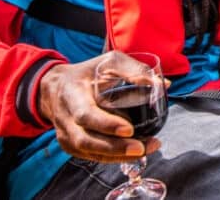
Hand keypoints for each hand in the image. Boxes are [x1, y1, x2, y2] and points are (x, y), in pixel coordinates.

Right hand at [37, 53, 162, 163]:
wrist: (56, 87)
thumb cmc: (87, 72)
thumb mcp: (108, 61)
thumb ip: (134, 70)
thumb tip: (163, 85)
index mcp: (72, 94)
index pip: (85, 114)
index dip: (106, 124)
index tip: (129, 129)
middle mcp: (65, 118)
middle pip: (86, 140)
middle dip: (115, 147)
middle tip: (142, 147)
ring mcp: (66, 135)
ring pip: (89, 151)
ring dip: (118, 155)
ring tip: (145, 150)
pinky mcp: (71, 145)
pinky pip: (91, 156)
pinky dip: (112, 157)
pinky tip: (133, 154)